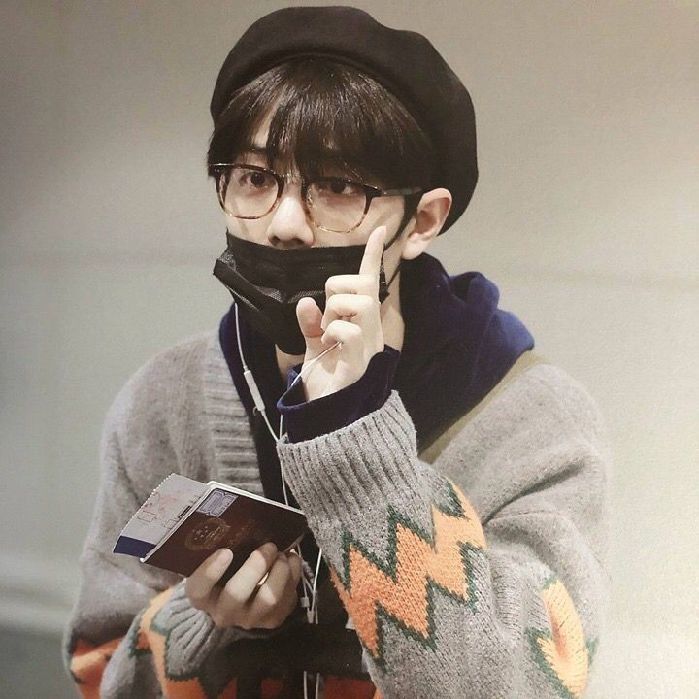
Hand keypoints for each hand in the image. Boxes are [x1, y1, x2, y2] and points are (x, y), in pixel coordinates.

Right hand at [184, 543, 301, 629]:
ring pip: (268, 599)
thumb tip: (237, 520)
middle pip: (237, 595)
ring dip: (280, 571)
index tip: (226, 551)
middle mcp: (224, 613)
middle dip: (256, 567)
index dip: (210, 571)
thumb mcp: (215, 561)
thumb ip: (220, 547)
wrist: (240, 601)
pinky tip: (291, 560)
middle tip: (268, 546)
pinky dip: (293, 575)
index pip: (199, 589)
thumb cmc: (225, 572)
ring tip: (282, 554)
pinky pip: (288, 599)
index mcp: (203, 596)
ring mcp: (250, 619)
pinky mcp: (273, 620)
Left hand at [296, 226, 385, 400]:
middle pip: (363, 286)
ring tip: (328, 333)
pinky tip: (329, 346)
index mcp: (363, 323)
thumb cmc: (327, 380)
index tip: (381, 229)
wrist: (328, 416)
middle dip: (337, 290)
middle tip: (325, 319)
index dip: (372, 256)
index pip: (369, 283)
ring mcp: (370, 344)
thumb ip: (310, 324)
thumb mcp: (314, 346)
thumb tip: (306, 302)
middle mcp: (372, 329)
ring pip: (361, 301)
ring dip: (335, 310)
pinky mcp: (362, 360)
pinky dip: (332, 331)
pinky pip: (347, 329)